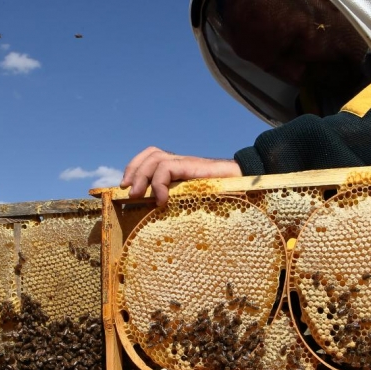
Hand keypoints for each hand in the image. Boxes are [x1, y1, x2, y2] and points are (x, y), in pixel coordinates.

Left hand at [120, 146, 241, 205]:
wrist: (247, 187)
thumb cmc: (222, 198)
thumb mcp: (192, 201)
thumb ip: (177, 202)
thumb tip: (155, 215)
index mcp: (179, 168)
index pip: (150, 157)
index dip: (134, 167)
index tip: (124, 187)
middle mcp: (181, 162)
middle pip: (150, 154)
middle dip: (134, 171)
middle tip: (127, 193)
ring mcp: (187, 162)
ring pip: (155, 158)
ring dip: (142, 177)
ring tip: (138, 196)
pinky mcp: (193, 166)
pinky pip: (167, 167)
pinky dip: (158, 183)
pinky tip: (160, 200)